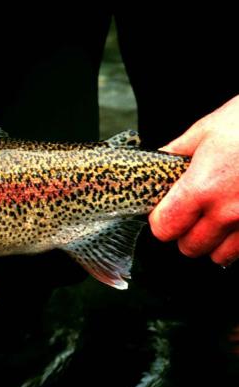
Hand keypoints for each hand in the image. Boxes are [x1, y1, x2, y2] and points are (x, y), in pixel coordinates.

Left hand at [149, 95, 238, 266]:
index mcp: (201, 188)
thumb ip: (177, 152)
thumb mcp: (207, 130)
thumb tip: (159, 158)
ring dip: (214, 242)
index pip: (164, 228)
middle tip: (191, 214)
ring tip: (218, 219)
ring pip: (220, 256)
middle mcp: (227, 212)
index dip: (161, 220)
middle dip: (185, 233)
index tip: (165, 211)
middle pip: (190, 247)